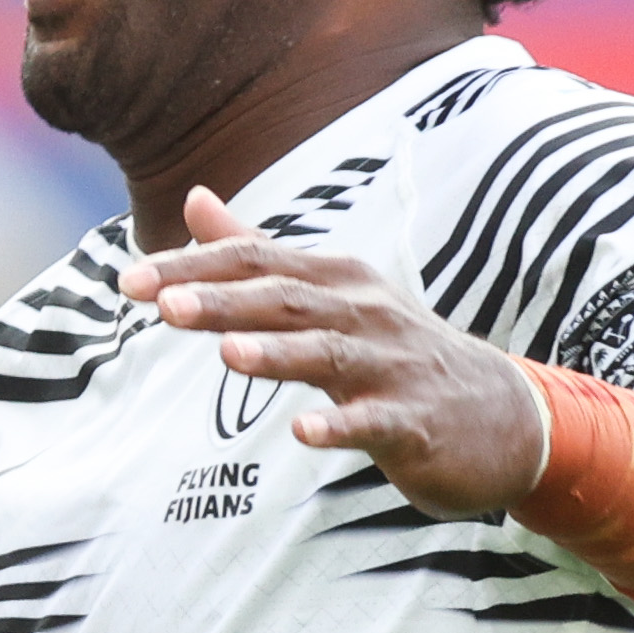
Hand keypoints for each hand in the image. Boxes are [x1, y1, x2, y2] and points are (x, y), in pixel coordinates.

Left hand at [123, 182, 543, 518]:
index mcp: (337, 282)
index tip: (131, 280)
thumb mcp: (327, 294)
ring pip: (329, 355)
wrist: (503, 418)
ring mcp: (393, 367)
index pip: (257, 264)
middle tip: (162, 303)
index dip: (195, 270)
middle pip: (287, 301)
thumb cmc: (395, 352)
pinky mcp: (416, 422)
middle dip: (225, 301)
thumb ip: (256, 251)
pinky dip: (340, 427)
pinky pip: (375, 423)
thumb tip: (194, 199)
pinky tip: (302, 433)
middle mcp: (364, 314)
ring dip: (278, 353)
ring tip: (227, 352)